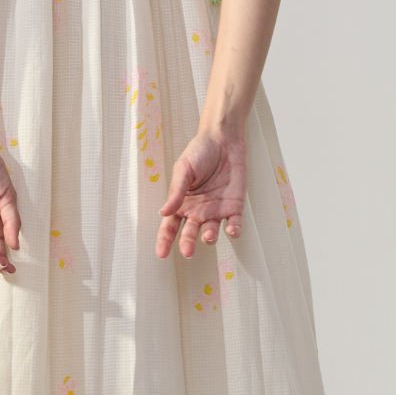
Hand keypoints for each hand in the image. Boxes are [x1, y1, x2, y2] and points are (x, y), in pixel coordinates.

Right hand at [156, 125, 246, 258]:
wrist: (224, 140)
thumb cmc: (199, 152)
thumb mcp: (183, 169)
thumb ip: (176, 192)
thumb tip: (163, 213)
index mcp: (182, 204)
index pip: (170, 226)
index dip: (165, 241)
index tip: (161, 254)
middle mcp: (198, 211)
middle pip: (190, 233)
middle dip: (187, 243)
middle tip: (187, 251)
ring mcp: (216, 210)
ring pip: (211, 232)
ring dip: (210, 237)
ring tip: (208, 236)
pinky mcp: (234, 207)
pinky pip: (234, 224)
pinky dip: (234, 230)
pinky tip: (231, 230)